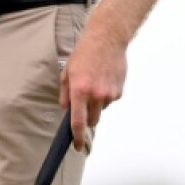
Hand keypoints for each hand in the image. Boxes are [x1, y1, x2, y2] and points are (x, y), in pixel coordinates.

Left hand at [60, 28, 127, 151]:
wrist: (107, 38)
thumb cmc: (85, 53)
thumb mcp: (67, 71)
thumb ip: (65, 93)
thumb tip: (66, 109)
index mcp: (79, 91)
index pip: (78, 122)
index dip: (77, 137)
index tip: (77, 145)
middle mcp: (95, 95)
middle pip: (92, 120)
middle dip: (88, 118)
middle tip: (84, 103)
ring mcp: (109, 94)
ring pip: (102, 109)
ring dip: (97, 103)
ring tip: (95, 81)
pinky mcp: (119, 91)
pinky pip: (110, 100)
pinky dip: (106, 95)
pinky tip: (104, 78)